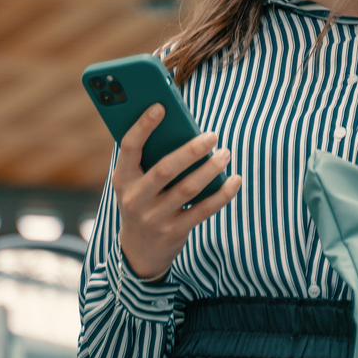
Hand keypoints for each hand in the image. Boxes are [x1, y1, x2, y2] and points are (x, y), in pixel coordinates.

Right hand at [114, 105, 240, 280]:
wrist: (139, 250)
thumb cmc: (143, 200)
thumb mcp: (135, 181)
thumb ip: (151, 157)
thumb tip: (183, 127)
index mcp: (123, 178)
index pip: (129, 148)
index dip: (143, 126)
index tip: (161, 106)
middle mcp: (135, 198)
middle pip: (165, 169)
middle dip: (191, 150)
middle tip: (213, 135)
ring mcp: (154, 217)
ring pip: (187, 190)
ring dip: (210, 169)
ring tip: (226, 153)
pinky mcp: (174, 232)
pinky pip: (203, 211)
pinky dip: (222, 194)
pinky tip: (235, 179)